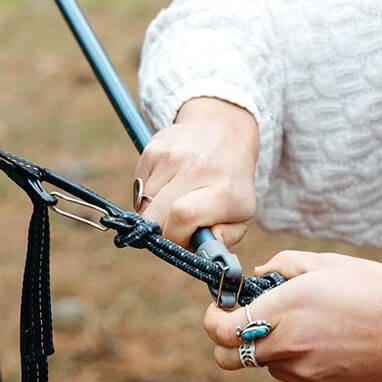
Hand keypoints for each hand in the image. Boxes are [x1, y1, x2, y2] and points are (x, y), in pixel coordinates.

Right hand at [134, 97, 258, 248]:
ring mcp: (171, 156)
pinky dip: (150, 193)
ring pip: (144, 203)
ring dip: (156, 211)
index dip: (175, 237)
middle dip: (160, 231)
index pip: (182, 216)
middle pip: (155, 215)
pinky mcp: (153, 149)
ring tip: (177, 199)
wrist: (224, 130)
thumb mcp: (243, 215)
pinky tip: (170, 183)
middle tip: (175, 227)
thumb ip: (223, 240)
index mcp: (223, 189)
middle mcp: (196, 168)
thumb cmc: (232, 183)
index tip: (183, 239)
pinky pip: (139, 187)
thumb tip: (200, 250)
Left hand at [203, 251, 381, 381]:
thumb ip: (284, 265)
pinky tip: (328, 340)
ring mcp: (305, 371)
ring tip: (307, 325)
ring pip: (263, 366)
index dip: (213, 320)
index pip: (221, 330)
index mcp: (287, 306)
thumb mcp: (329, 263)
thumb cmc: (379, 289)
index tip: (221, 309)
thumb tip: (258, 276)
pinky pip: (293, 374)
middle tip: (246, 324)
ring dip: (269, 348)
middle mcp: (289, 343)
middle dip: (228, 342)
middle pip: (227, 359)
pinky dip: (297, 360)